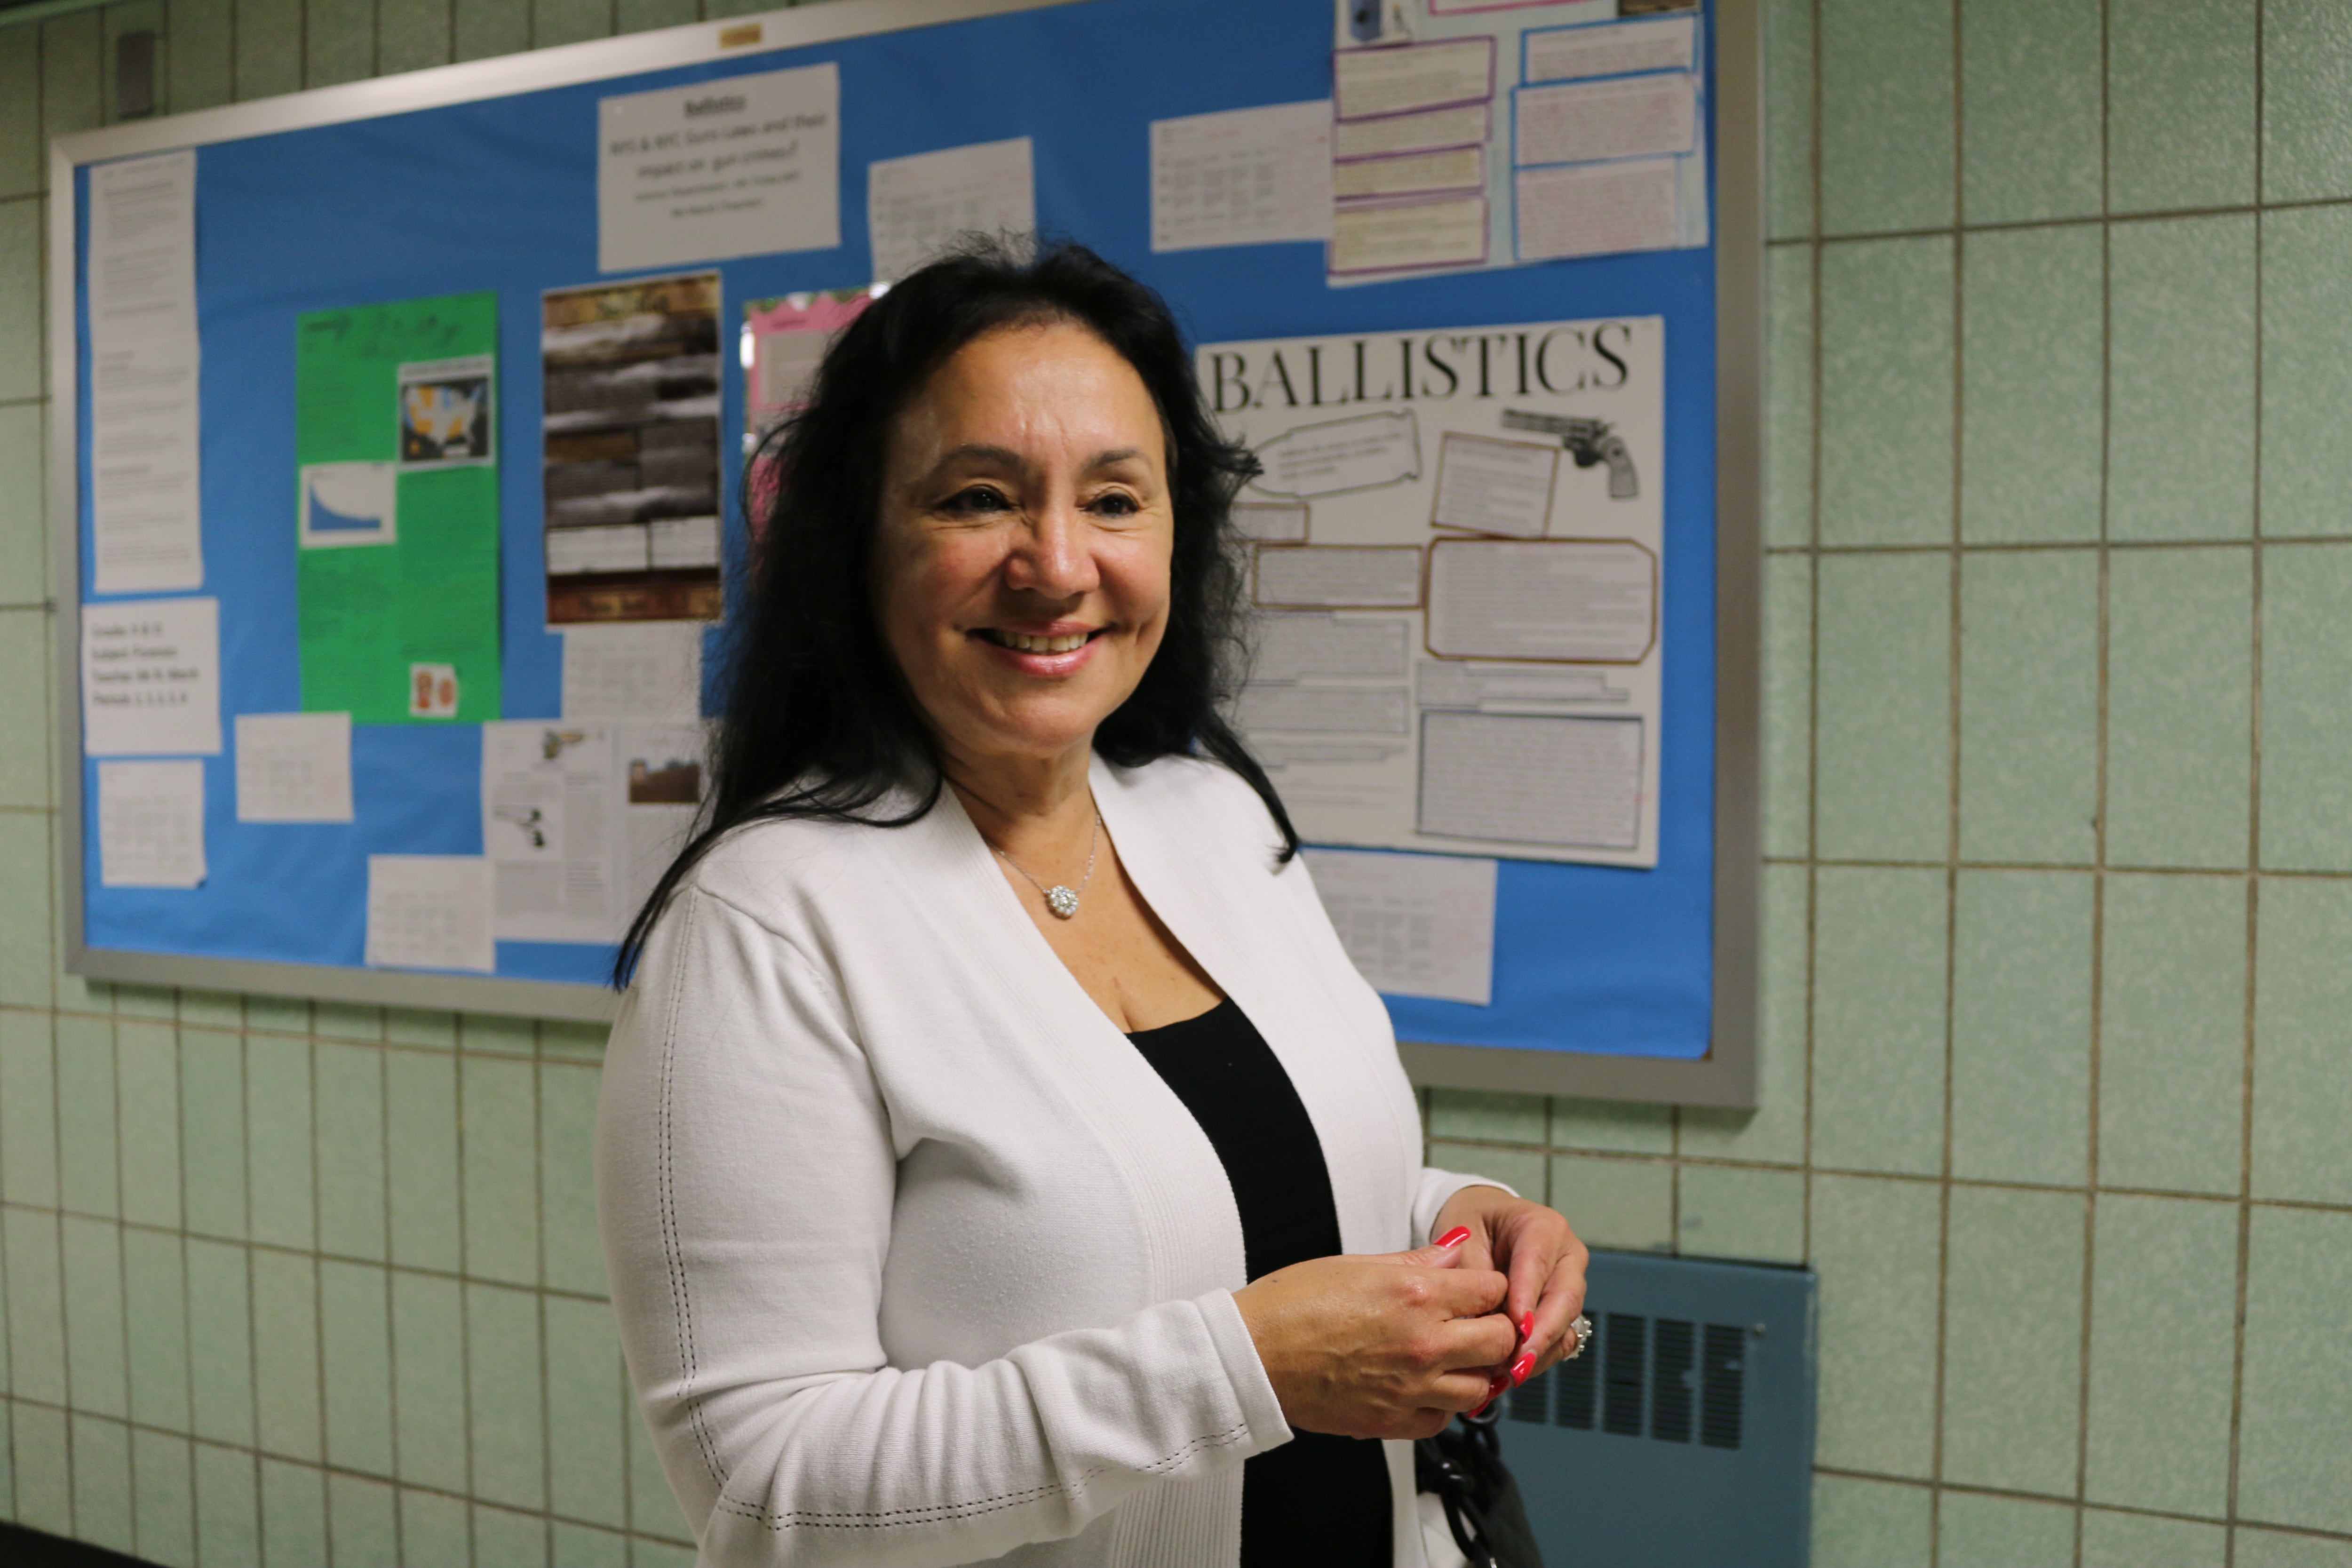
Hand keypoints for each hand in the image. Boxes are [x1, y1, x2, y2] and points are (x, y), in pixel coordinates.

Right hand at [1232, 1233, 1516, 1440]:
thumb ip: (1417, 1261)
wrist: (1251, 1355)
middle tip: (1476, 1324)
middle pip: (1501, 1340)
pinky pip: (1444, 1419)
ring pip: (1482, 1387)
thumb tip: (1456, 1249)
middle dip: (1496, 1328)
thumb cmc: (1292, 1303)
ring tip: (1454, 1358)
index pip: (1492, 1288)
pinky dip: (1443, 1404)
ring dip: (1475, 1371)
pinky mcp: (1392, 1422)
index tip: (1477, 1289)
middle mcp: (1423, 1343)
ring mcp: (1410, 1388)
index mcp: (1415, 1294)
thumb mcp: (1356, 1264)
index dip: (1488, 1286)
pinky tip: (1425, 1386)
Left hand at [1430, 1186, 1588, 1395]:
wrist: (1484, 1225)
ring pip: (1567, 1323)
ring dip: (1541, 1351)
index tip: (1516, 1326)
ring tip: (1511, 1373)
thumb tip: (1475, 1320)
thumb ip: (1472, 1272)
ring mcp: (1570, 1284)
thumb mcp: (1463, 1236)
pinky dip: (1540, 1357)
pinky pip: (1561, 1339)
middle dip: (1542, 1333)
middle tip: (1518, 1362)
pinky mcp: (1565, 1311)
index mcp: (1543, 1227)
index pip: (1538, 1263)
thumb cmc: (1473, 1226)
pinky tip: (1515, 1372)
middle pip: (1565, 1298)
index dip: (1528, 1296)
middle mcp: (1566, 1255)